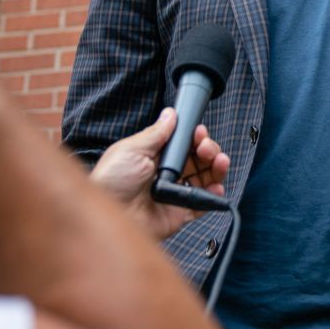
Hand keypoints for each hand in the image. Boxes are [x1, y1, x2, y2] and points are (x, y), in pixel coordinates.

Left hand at [91, 108, 230, 240]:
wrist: (109, 214)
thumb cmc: (111, 181)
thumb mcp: (131, 149)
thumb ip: (155, 133)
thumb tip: (169, 114)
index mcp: (153, 156)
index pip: (182, 144)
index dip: (194, 137)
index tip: (199, 133)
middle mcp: (165, 174)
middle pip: (197, 160)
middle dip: (208, 150)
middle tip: (206, 147)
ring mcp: (173, 194)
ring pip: (204, 179)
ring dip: (216, 168)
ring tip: (220, 162)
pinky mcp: (178, 213)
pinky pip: (202, 204)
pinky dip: (213, 196)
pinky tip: (217, 187)